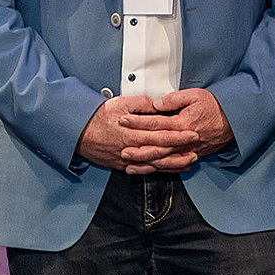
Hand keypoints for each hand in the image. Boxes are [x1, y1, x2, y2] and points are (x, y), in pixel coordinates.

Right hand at [76, 94, 198, 173]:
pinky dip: (158, 170)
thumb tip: (156, 104)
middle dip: (181, 149)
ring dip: (173, 163)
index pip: (161, 134)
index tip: (192, 133)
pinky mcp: (123, 165)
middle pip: (161, 150)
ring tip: (189, 161)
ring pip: (155, 164)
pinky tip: (169, 169)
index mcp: (134, 132)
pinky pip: (144, 170)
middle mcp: (132, 148)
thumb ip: (141, 103)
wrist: (77, 133)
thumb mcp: (120, 103)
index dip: (178, 135)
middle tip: (196, 146)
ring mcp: (128, 159)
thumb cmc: (97, 117)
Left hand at [116, 89, 235, 173]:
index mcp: (183, 123)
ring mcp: (187, 150)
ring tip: (128, 163)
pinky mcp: (191, 156)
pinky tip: (148, 170)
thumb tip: (157, 103)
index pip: (155, 123)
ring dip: (144, 162)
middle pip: (156, 146)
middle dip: (137, 147)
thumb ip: (175, 99)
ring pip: (162, 160)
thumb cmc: (216, 107)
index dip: (137, 122)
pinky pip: (172, 166)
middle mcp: (184, 139)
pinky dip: (159, 169)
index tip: (123, 120)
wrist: (234, 121)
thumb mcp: (196, 95)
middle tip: (121, 147)